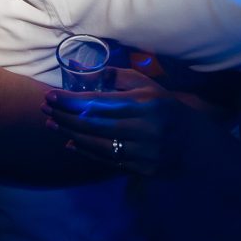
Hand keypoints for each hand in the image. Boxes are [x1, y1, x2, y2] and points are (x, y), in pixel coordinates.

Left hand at [41, 69, 178, 176]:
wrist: (195, 143)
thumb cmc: (166, 109)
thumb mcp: (149, 87)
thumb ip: (120, 77)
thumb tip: (91, 71)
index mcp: (144, 103)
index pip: (99, 102)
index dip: (72, 100)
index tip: (51, 95)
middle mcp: (143, 128)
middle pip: (93, 124)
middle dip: (65, 116)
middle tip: (45, 108)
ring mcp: (142, 152)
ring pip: (97, 144)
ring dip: (70, 133)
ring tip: (51, 123)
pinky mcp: (141, 169)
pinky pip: (107, 160)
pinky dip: (85, 151)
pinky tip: (70, 142)